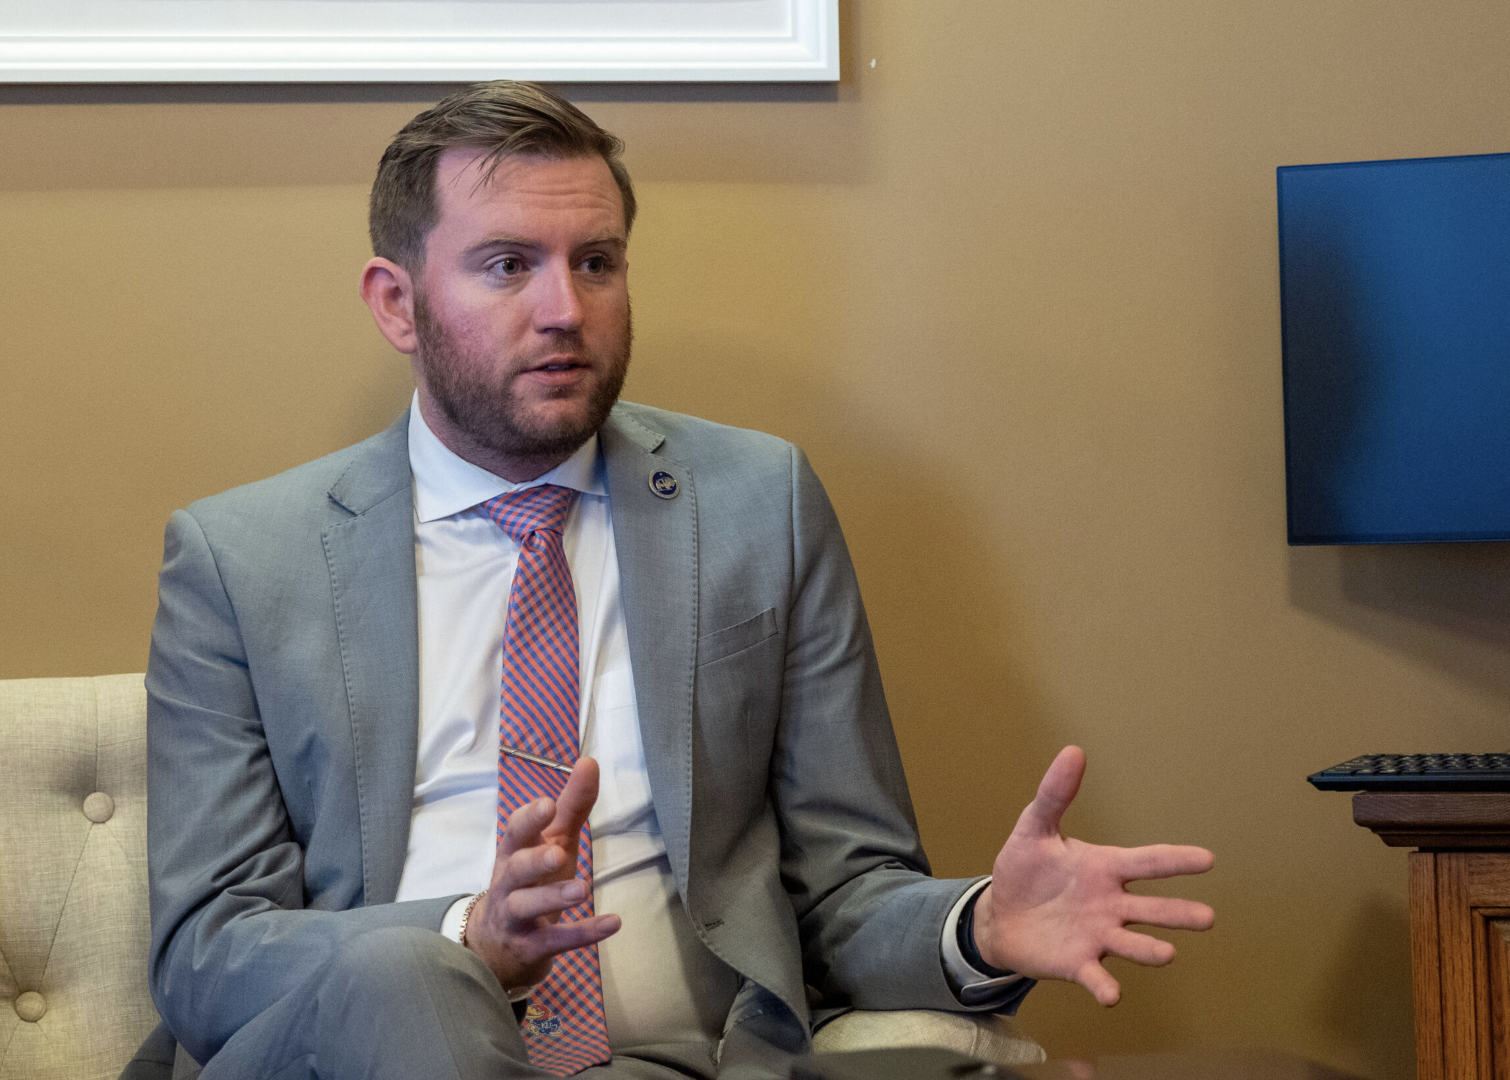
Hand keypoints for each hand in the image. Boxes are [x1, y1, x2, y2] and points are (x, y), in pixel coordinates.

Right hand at [463, 757, 620, 991]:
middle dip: (534, 860)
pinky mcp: (531, 947)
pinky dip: (583, 933)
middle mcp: (509, 883)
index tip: (548, 804)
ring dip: (553, 897)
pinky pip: (555, 940)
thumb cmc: (530, 880)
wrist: (497, 945)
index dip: (529, 819)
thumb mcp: (551, 842)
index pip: (514, 833)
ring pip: (527, 906)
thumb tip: (589, 762)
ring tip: (582, 889)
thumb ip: (570, 806)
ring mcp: (516, 917)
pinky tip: (612, 924)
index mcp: (513, 853)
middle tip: (558, 853)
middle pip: (514, 869)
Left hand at [971, 746, 1213, 1005]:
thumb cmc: (1024, 870)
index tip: (1208, 858)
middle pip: (1152, 909)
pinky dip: (1105, 986)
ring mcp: (1097, 936)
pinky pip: (1096, 976)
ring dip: (1149, 950)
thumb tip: (1073, 750)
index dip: (1176, 860)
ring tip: (1168, 954)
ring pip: (1132, 944)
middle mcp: (1110, 904)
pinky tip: (1112, 995)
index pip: (1147, 862)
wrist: (1000, 916)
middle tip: (1208, 917)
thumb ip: (1055, 794)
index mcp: (1104, 868)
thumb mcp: (1034, 828)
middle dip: (1178, 914)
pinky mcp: (1078, 963)